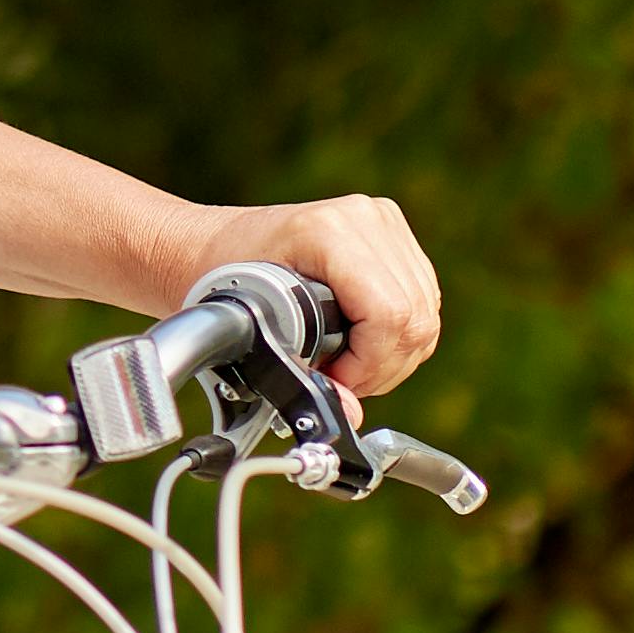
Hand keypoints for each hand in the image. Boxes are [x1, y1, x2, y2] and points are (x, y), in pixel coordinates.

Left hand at [174, 192, 440, 399]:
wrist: (209, 250)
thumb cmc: (223, 286)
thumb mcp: (257, 334)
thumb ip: (304, 377)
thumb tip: (349, 413)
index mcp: (329, 232)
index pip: (389, 315)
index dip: (369, 364)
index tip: (335, 378)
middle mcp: (366, 219)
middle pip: (414, 321)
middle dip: (380, 368)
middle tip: (339, 379)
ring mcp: (383, 222)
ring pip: (424, 316)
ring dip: (390, 355)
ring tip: (345, 362)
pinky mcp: (393, 234)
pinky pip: (422, 302)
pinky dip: (395, 336)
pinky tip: (359, 343)